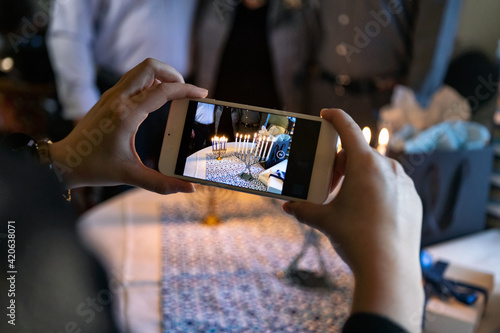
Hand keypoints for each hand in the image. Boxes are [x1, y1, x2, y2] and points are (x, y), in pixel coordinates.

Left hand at [50, 58, 207, 193]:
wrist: (65, 161)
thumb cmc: (95, 168)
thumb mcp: (130, 176)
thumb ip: (162, 183)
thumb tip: (189, 188)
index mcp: (126, 115)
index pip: (162, 91)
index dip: (186, 89)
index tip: (202, 94)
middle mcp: (118, 99)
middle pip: (150, 67)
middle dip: (173, 73)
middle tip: (186, 90)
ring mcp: (112, 96)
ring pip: (141, 70)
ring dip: (161, 75)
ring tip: (175, 93)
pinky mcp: (109, 98)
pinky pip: (134, 79)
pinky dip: (150, 82)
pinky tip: (157, 99)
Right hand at [283, 109, 423, 331]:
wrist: (388, 268)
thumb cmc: (355, 237)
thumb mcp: (324, 220)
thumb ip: (303, 209)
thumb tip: (288, 207)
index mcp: (365, 164)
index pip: (348, 129)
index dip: (334, 117)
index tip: (326, 114)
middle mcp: (388, 167)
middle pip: (358, 154)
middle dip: (340, 164)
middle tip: (328, 184)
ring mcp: (404, 183)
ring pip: (376, 170)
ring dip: (359, 177)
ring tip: (348, 201)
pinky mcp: (412, 199)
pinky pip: (391, 185)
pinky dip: (377, 190)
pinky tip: (368, 213)